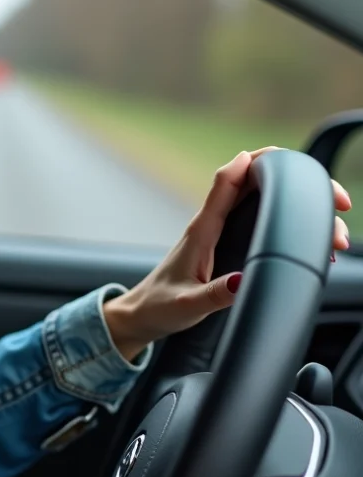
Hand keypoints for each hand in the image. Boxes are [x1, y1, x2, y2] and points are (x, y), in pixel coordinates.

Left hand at [103, 147, 351, 361]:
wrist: (142, 316)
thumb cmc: (159, 308)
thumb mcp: (187, 306)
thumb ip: (214, 294)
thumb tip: (242, 281)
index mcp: (201, 231)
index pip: (227, 181)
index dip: (257, 163)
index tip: (289, 161)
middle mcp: (212, 224)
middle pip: (255, 184)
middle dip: (297, 183)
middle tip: (336, 203)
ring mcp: (220, 232)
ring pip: (263, 202)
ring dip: (298, 206)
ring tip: (335, 232)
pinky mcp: (226, 244)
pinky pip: (260, 220)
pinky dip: (288, 221)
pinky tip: (312, 240)